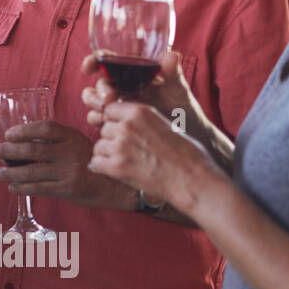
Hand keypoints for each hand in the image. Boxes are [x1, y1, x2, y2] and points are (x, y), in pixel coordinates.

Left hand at [0, 120, 133, 210]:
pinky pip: (39, 188)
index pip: (45, 129)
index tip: (8, 134)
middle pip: (32, 150)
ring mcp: (68, 172)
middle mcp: (70, 153)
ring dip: (11, 173)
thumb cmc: (93, 161)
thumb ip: (57, 141)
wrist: (117, 185)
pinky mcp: (67, 189)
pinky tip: (13, 187)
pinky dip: (23, 188)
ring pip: (32, 172)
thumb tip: (22, 142)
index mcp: (72, 137)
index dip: (24, 130)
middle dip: (7, 151)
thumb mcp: (79, 142)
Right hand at [81, 50, 194, 130]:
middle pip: (98, 83)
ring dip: (94, 104)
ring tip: (106, 110)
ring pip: (93, 101)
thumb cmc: (184, 110)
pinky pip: (97, 118)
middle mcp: (122, 87)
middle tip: (109, 99)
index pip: (108, 61)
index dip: (94, 61)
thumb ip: (173, 74)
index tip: (88, 67)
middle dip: (98, 90)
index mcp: (134, 74)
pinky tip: (107, 122)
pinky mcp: (115, 122)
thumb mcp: (179, 90)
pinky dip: (97, 119)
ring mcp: (117, 105)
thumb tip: (171, 54)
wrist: (187, 136)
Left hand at [88, 100, 223, 214]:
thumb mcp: (163, 124)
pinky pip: (96, 163)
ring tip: (129, 162)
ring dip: (109, 154)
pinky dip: (104, 168)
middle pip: (104, 128)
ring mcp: (119, 147)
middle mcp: (126, 126)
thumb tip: (118, 121)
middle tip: (132, 151)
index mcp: (139, 112)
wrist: (192, 179)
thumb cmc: (185, 154)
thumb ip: (140, 120)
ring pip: (99, 146)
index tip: (126, 131)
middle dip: (113, 139)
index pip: (110, 109)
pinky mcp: (116, 167)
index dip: (116, 121)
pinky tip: (120, 171)